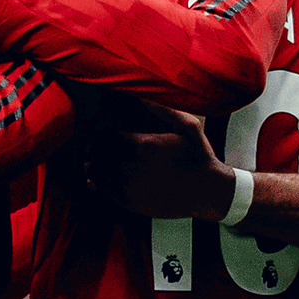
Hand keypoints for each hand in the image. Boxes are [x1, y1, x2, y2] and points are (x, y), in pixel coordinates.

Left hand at [87, 105, 235, 219]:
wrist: (208, 192)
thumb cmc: (199, 156)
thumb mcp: (189, 126)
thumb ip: (163, 109)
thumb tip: (141, 95)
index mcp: (144, 145)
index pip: (108, 136)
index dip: (100, 133)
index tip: (100, 131)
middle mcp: (133, 167)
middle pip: (99, 154)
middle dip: (93, 148)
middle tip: (90, 145)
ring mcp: (130, 187)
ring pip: (97, 173)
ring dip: (91, 165)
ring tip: (91, 160)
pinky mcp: (131, 203)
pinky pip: (103, 192)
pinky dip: (94, 183)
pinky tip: (94, 178)